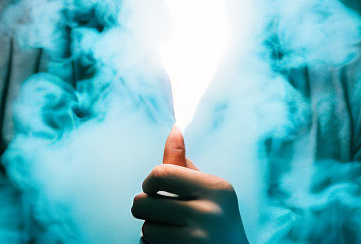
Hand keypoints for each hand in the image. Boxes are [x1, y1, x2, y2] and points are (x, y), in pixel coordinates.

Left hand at [132, 125, 249, 243]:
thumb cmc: (216, 218)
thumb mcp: (206, 189)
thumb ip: (184, 164)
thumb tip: (174, 128)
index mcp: (215, 188)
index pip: (161, 174)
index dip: (149, 182)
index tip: (152, 188)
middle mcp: (209, 213)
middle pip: (145, 203)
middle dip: (144, 207)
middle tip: (157, 210)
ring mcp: (197, 239)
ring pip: (146, 228)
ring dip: (151, 229)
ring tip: (170, 229)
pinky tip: (171, 243)